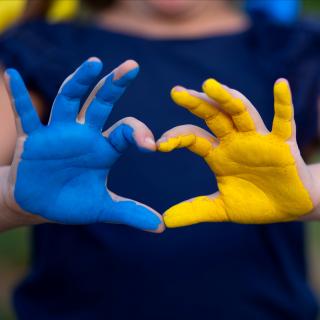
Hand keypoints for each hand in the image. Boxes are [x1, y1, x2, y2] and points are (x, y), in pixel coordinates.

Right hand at [3, 58, 163, 231]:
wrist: (39, 204)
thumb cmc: (72, 201)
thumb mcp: (103, 208)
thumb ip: (131, 213)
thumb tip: (161, 227)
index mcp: (104, 148)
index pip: (126, 132)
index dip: (139, 134)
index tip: (151, 146)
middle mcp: (84, 134)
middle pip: (101, 103)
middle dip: (115, 85)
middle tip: (132, 66)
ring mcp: (58, 133)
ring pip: (69, 100)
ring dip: (79, 82)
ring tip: (94, 63)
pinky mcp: (32, 139)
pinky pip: (25, 115)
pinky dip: (17, 96)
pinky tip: (11, 74)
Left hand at [157, 78, 319, 226]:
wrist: (288, 208)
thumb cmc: (255, 203)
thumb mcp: (222, 209)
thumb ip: (196, 210)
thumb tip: (165, 220)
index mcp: (217, 154)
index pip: (192, 138)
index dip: (176, 138)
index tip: (158, 144)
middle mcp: (234, 141)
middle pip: (213, 116)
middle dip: (196, 104)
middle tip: (176, 92)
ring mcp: (258, 139)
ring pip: (241, 112)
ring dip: (226, 98)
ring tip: (209, 84)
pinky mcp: (283, 144)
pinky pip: (284, 121)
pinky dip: (282, 103)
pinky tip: (280, 84)